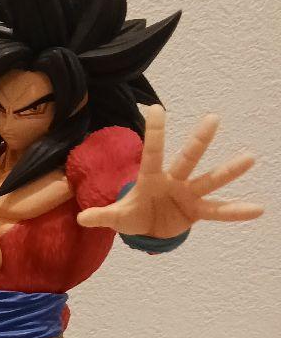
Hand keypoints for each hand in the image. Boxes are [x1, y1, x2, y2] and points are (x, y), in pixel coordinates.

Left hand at [77, 105, 262, 237]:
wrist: (151, 229)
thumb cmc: (134, 215)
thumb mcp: (117, 218)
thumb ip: (102, 216)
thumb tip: (80, 218)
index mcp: (151, 178)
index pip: (152, 153)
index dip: (154, 132)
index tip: (156, 108)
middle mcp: (174, 181)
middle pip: (187, 158)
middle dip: (198, 141)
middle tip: (212, 119)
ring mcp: (188, 194)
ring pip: (209, 179)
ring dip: (227, 171)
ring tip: (249, 158)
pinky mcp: (197, 210)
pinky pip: (218, 211)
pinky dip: (235, 212)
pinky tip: (257, 209)